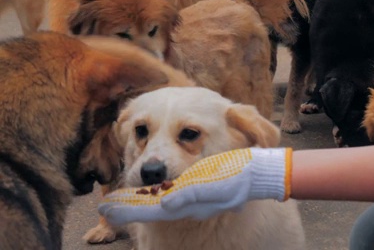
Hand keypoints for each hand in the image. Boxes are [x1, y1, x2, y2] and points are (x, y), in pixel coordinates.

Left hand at [98, 147, 291, 225]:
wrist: (260, 172)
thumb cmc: (239, 175)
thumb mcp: (216, 185)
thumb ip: (190, 194)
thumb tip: (164, 203)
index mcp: (188, 203)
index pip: (150, 209)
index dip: (127, 210)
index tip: (105, 209)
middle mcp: (188, 203)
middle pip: (151, 207)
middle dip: (128, 207)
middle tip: (104, 208)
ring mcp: (193, 196)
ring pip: (159, 201)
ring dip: (138, 201)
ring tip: (119, 200)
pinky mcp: (199, 187)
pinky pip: (172, 193)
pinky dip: (156, 193)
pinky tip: (151, 191)